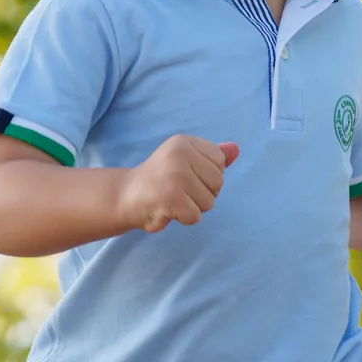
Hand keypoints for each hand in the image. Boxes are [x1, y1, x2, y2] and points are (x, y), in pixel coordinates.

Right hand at [120, 135, 239, 233]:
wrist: (125, 197)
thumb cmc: (160, 180)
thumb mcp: (186, 162)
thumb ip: (212, 157)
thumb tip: (236, 149)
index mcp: (184, 142)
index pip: (220, 162)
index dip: (207, 176)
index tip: (185, 176)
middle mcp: (180, 154)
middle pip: (218, 183)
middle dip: (202, 194)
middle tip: (178, 191)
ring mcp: (175, 175)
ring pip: (209, 202)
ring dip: (193, 208)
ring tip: (173, 200)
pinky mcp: (171, 197)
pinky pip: (195, 216)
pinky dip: (183, 219)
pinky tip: (168, 210)